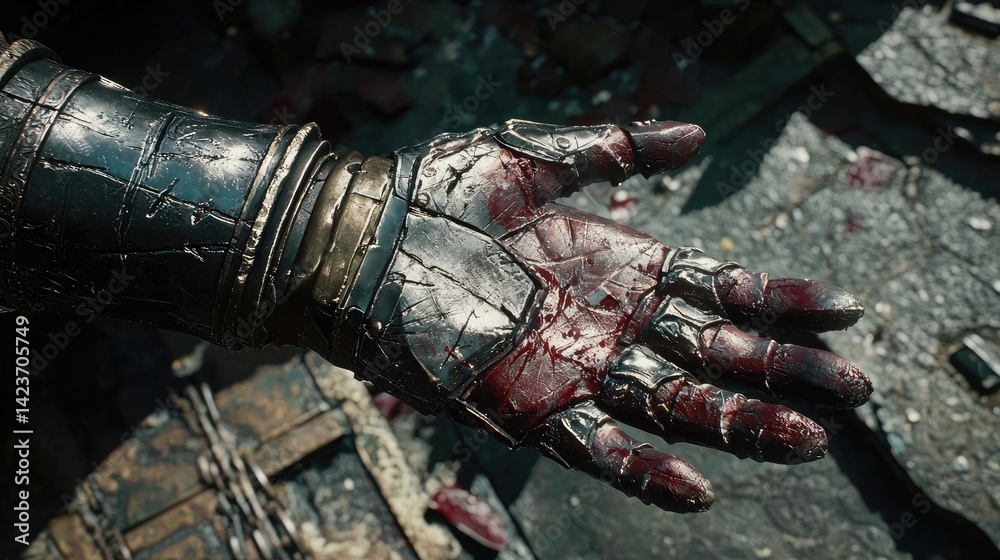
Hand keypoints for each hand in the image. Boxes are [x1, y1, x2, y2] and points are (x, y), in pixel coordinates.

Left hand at [355, 119, 871, 512]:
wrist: (363, 236)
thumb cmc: (440, 191)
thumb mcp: (537, 157)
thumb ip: (618, 149)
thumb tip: (701, 136)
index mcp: (619, 266)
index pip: (719, 290)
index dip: (780, 301)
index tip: (844, 310)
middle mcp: (609, 323)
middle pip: (714, 355)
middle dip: (783, 372)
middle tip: (855, 390)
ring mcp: (573, 367)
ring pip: (673, 405)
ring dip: (739, 426)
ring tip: (808, 438)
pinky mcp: (527, 404)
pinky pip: (596, 447)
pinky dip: (643, 469)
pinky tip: (697, 490)